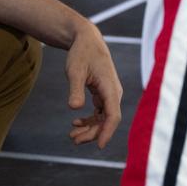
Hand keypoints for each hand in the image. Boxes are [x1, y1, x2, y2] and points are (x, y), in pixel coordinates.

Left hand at [63, 22, 121, 147]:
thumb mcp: (75, 70)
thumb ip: (75, 89)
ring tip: (72, 136)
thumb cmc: (81, 53)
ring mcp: (109, 93)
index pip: (113, 115)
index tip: (99, 146)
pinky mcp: (103, 93)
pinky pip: (100, 112)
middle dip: (92, 133)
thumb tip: (75, 108)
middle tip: (73, 140)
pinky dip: (89, 120)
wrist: (86, 39)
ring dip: (90, 129)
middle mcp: (113, 92)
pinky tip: (76, 123)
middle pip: (107, 120)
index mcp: (110, 87)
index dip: (107, 132)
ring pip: (103, 118)